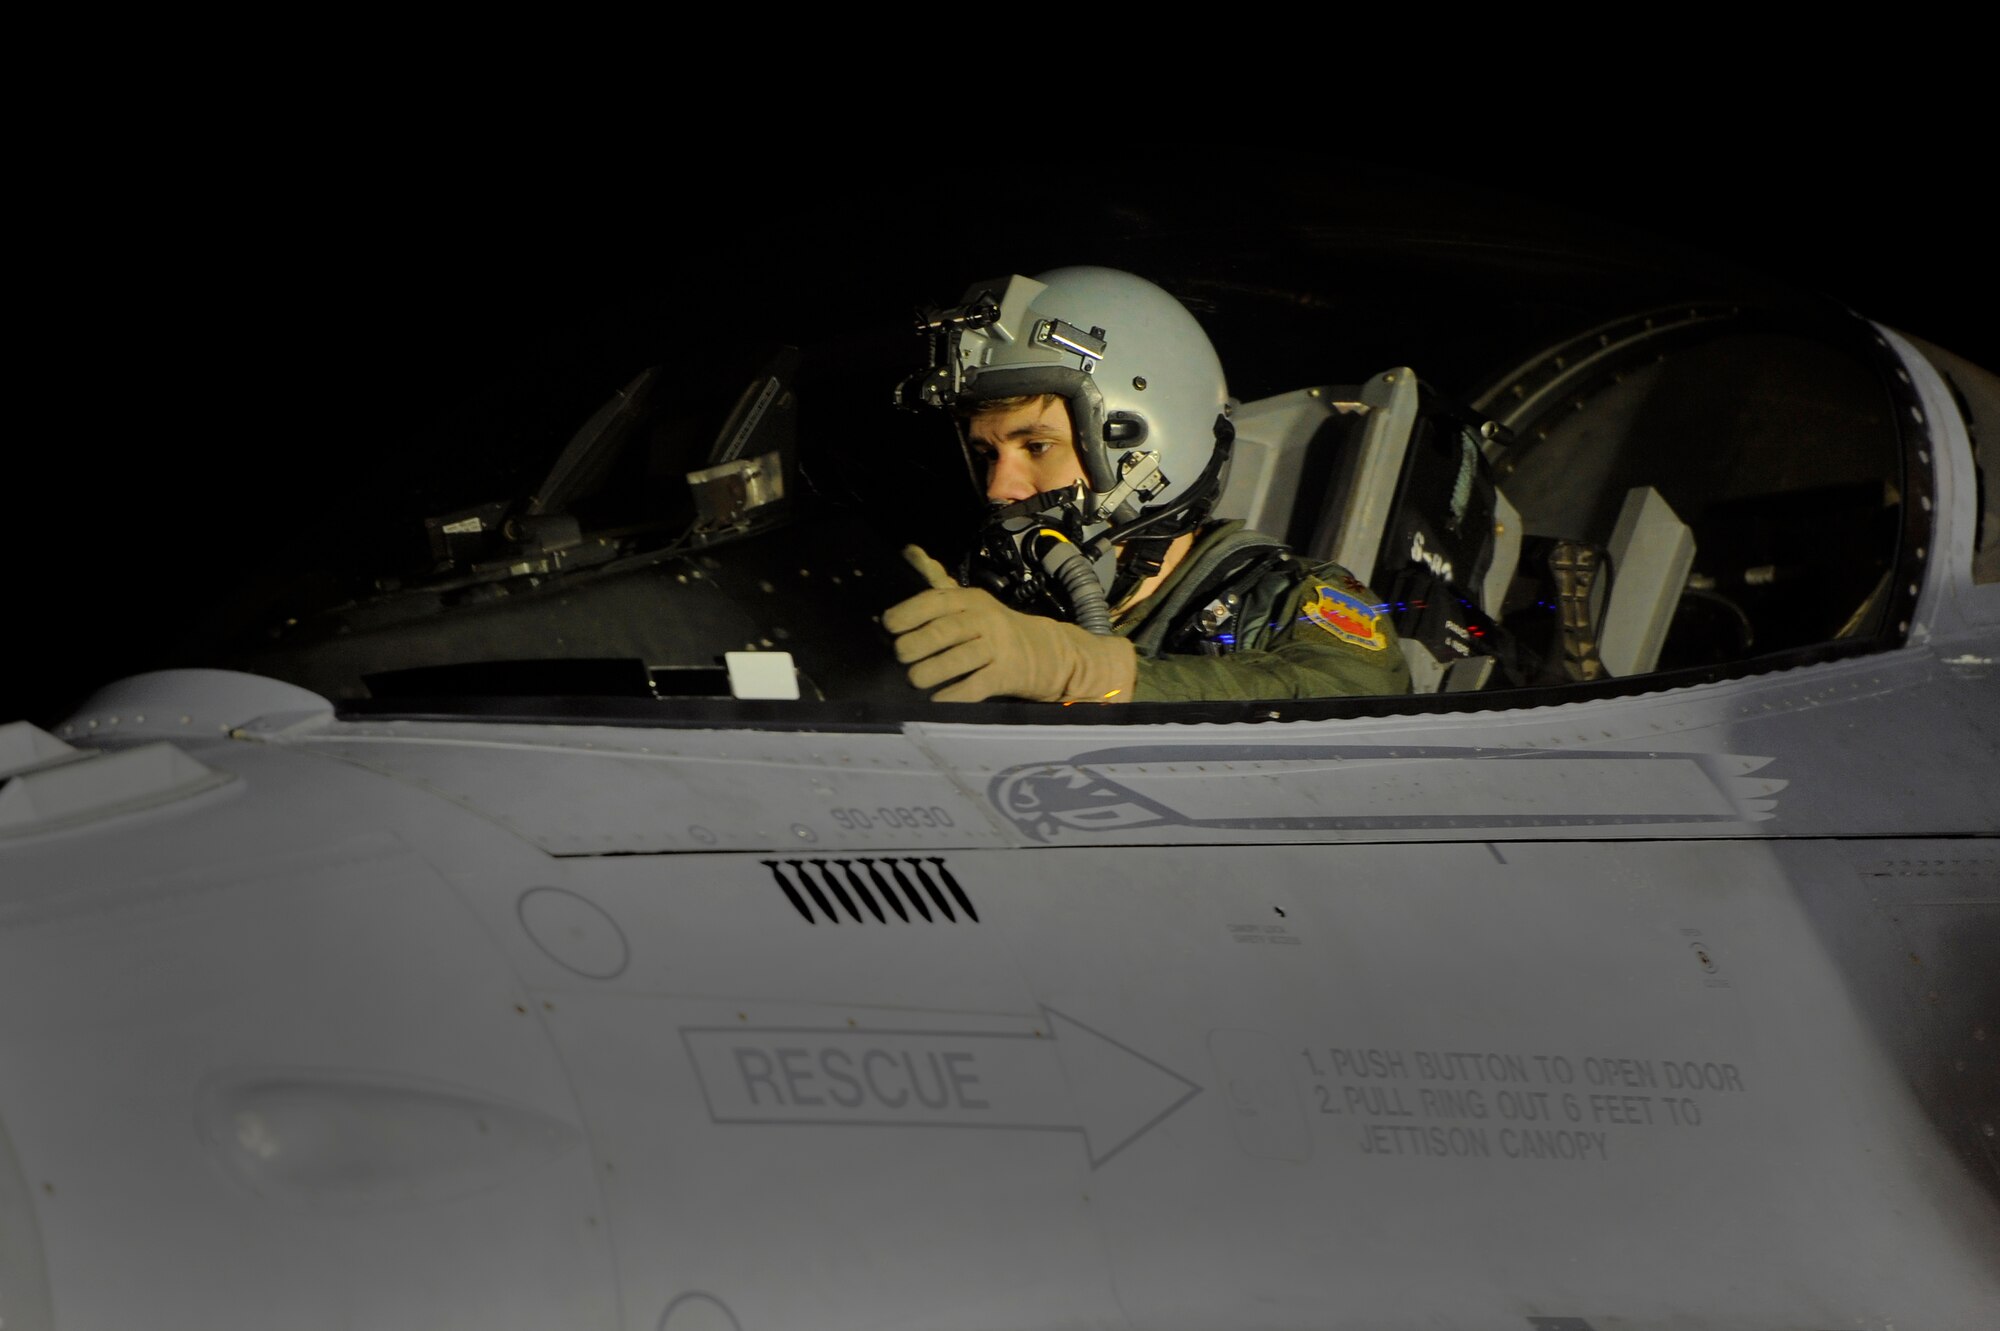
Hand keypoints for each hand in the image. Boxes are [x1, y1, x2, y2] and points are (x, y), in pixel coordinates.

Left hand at [883, 546, 1135, 702]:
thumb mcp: (970, 601)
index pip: (937, 600)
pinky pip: (976, 686)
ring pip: (960, 658)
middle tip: (900, 655)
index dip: (910, 611)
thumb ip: (937, 580)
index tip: (888, 624)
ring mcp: (997, 648)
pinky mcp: (1006, 675)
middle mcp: (984, 620)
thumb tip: (908, 551)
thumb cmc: (994, 628)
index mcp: (970, 600)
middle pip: (946, 630)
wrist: (1046, 652)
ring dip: (932, 670)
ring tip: (915, 679)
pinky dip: (954, 695)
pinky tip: (938, 700)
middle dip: (917, 643)